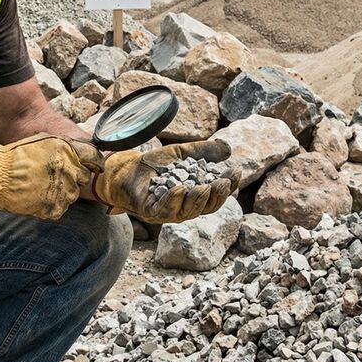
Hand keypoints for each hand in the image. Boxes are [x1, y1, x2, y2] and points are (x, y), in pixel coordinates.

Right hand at [0, 134, 104, 219]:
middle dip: (72, 178)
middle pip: (83, 178)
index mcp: (68, 150)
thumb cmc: (17, 156)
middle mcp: (69, 170)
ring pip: (72, 195)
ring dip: (61, 192)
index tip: (95, 167)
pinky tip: (37, 197)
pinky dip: (51, 205)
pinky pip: (60, 208)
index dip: (95, 163)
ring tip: (41, 186)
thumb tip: (83, 153)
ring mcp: (63, 190)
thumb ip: (66, 147)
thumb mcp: (44, 141)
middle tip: (53, 177)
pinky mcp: (55, 207)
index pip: (94, 157)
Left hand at [90, 140, 236, 223]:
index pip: (217, 194)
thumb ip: (203, 151)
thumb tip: (228, 149)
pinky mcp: (150, 211)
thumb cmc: (155, 164)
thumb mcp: (182, 154)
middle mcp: (185, 206)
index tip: (235, 171)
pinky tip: (180, 188)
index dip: (229, 185)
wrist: (126, 168)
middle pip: (206, 206)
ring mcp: (168, 211)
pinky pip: (164, 209)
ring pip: (188, 211)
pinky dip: (173, 200)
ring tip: (204, 186)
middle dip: (217, 195)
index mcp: (195, 195)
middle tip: (222, 182)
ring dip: (198, 199)